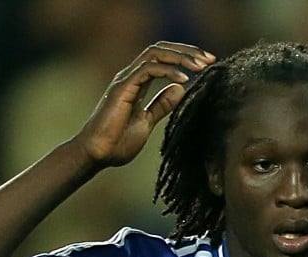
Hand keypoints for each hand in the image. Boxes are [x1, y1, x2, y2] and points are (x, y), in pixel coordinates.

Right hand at [76, 42, 214, 167]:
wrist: (97, 155)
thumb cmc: (117, 142)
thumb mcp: (146, 122)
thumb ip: (161, 105)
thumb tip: (180, 89)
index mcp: (137, 82)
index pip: (163, 57)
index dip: (185, 56)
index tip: (208, 64)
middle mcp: (131, 76)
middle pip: (161, 50)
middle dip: (188, 51)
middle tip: (210, 59)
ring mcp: (125, 80)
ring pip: (155, 54)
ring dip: (180, 56)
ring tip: (201, 66)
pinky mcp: (122, 88)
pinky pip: (148, 70)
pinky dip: (168, 71)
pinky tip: (183, 80)